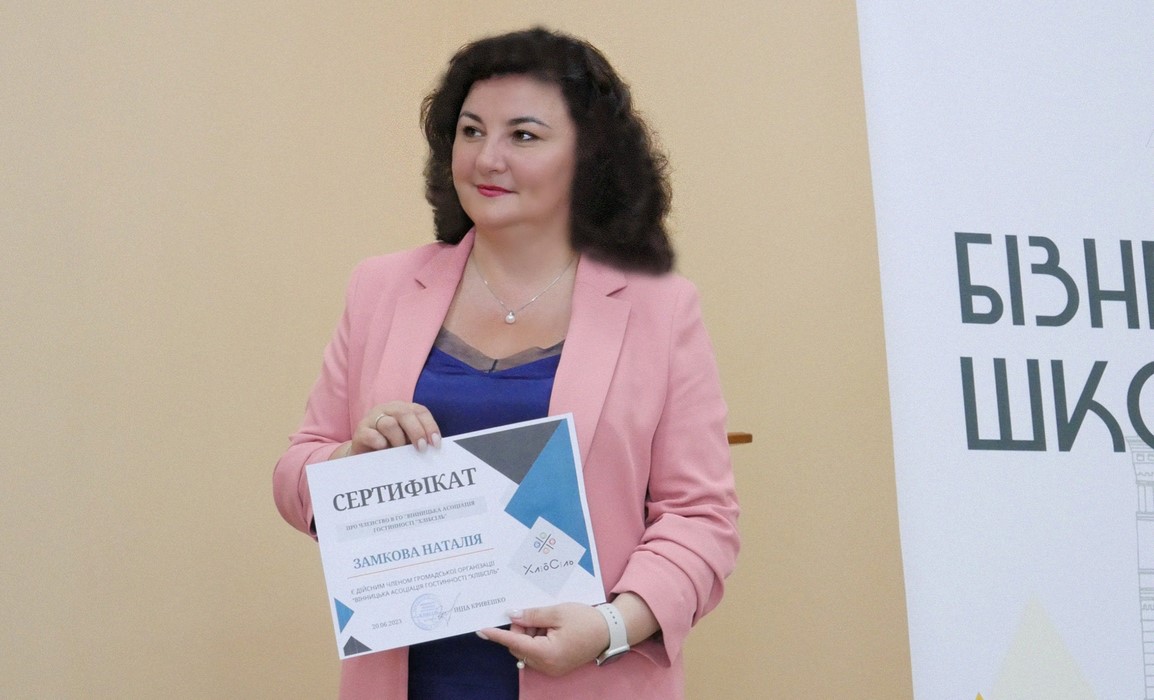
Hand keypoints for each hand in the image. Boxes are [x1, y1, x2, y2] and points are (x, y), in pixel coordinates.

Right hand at [347, 402, 440, 455]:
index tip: (435, 443)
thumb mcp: (408, 442)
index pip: (420, 411)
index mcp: (403, 410)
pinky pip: (371, 435)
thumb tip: (434, 448)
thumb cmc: (391, 448)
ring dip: (398, 440)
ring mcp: (372, 419)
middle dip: (416, 431)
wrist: (364, 457)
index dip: (430, 426)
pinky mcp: (360, 431)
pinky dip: (379, 443)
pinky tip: (383, 450)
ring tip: (398, 452)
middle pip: (405, 413)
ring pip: (389, 424)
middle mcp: (388, 410)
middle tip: (421, 448)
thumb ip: (420, 440)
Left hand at [477, 603, 609, 676]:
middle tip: (530, 614)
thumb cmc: (586, 620)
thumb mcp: (557, 612)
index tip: (481, 630)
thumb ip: (532, 615)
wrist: (610, 631)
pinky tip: (549, 627)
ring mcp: (552, 668)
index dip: (497, 635)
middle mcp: (547, 665)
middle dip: (520, 630)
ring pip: (528, 651)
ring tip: (546, 620)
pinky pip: (538, 654)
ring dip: (530, 635)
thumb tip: (512, 616)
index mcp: (547, 653)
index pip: (515, 643)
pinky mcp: (557, 666)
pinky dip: (538, 640)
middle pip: (520, 648)